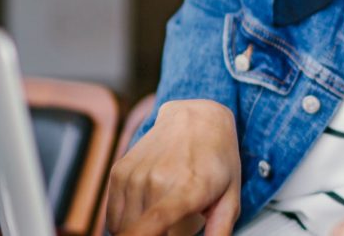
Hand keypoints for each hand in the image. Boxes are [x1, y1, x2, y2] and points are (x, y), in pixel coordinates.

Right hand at [105, 99, 241, 235]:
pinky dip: (126, 223)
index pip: (155, 223)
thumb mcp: (230, 196)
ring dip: (141, 230)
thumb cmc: (216, 159)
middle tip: (176, 226)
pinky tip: (146, 212)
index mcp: (187, 189)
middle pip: (142, 232)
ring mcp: (134, 175)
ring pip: (124, 228)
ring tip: (164, 215)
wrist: (196, 118)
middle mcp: (156, 180)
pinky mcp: (118, 172)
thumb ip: (220, 229)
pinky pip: (112, 218)